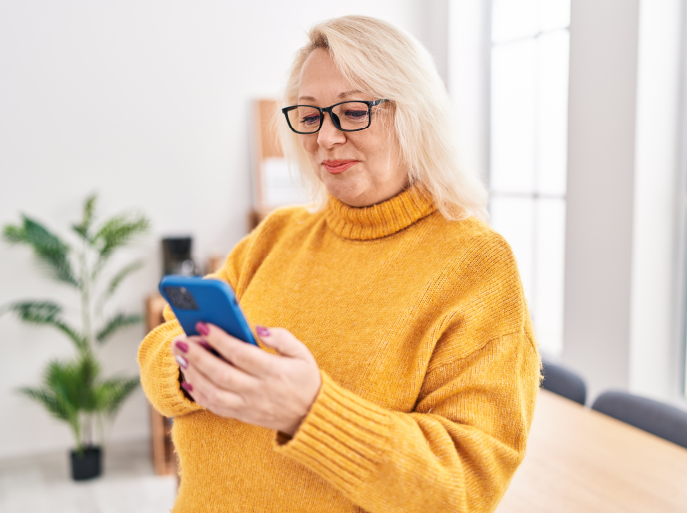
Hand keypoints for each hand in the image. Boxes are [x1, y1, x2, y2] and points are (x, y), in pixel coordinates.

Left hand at [171, 323, 321, 435]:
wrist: (309, 416)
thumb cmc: (304, 379)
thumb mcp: (303, 354)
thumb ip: (282, 338)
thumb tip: (258, 328)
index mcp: (275, 371)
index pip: (241, 354)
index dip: (220, 339)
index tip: (203, 324)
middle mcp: (259, 390)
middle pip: (221, 373)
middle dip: (197, 356)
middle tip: (180, 341)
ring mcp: (248, 405)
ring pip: (213, 392)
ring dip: (193, 374)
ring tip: (181, 356)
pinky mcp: (241, 415)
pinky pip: (214, 407)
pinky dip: (198, 394)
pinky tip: (188, 379)